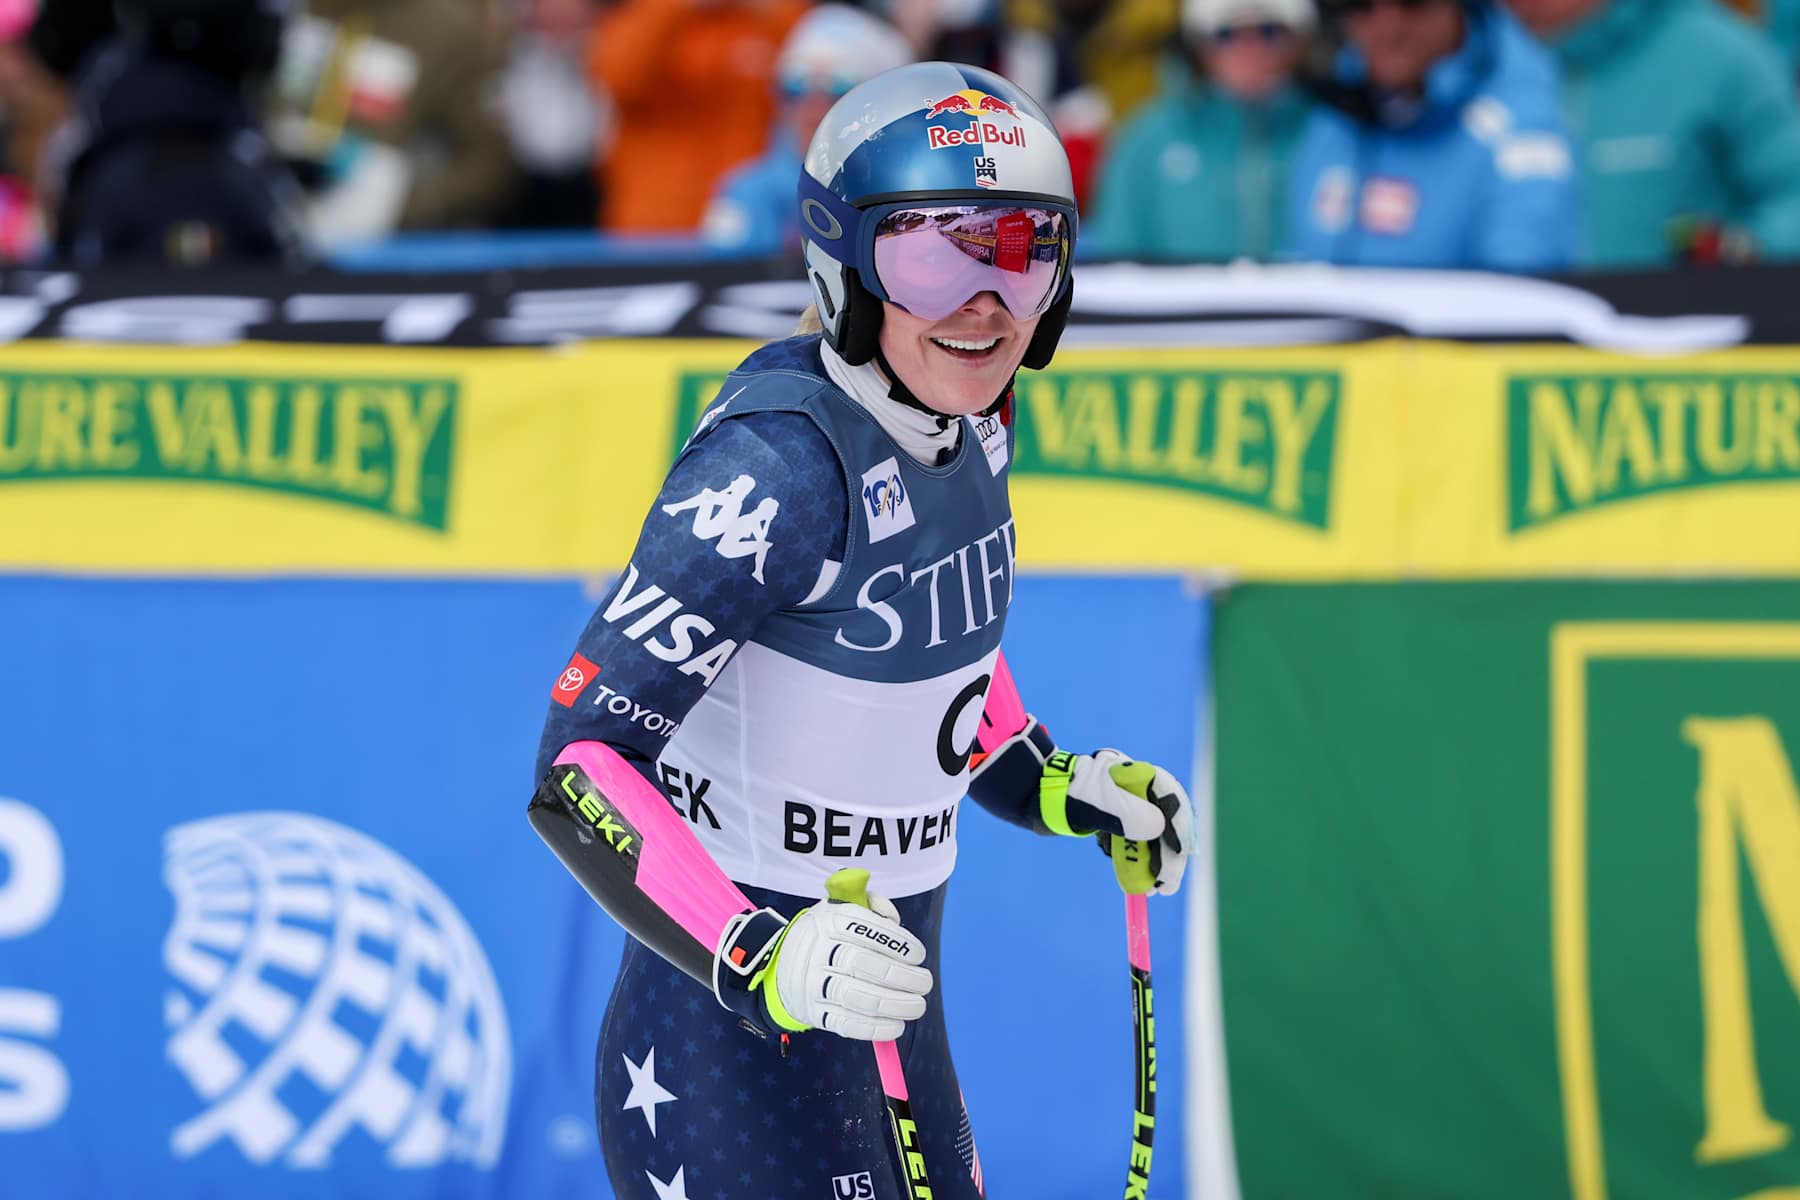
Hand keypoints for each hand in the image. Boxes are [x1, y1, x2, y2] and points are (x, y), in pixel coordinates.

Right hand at [715, 879, 931, 1040]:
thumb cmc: (829, 936)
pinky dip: (874, 1029)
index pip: (863, 929)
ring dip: (892, 1005)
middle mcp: (816, 950)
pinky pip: (844, 1023)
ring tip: (917, 1006)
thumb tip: (894, 920)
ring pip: (855, 997)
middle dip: (900, 976)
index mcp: (827, 920)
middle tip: (925, 983)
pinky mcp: (812, 1012)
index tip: (918, 955)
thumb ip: (872, 906)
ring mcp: (812, 984)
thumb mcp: (842, 909)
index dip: (895, 943)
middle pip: (860, 963)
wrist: (784, 966)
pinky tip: (896, 1026)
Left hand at [1042, 748, 1192, 895]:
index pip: (1174, 804)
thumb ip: (1130, 816)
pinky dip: (1137, 857)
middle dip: (1168, 856)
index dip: (1180, 835)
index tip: (1176, 863)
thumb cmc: (1073, 796)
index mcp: (1143, 776)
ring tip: (1151, 888)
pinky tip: (1131, 873)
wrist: (1046, 797)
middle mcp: (1144, 789)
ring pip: (1155, 835)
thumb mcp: (1101, 805)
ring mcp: (1134, 803)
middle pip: (1168, 823)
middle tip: (1166, 887)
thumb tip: (1159, 828)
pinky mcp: (1123, 818)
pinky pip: (1139, 840)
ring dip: (1154, 861)